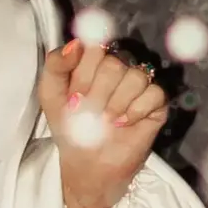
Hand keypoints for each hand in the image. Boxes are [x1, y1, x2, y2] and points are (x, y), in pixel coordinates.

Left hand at [41, 32, 168, 207]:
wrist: (87, 164)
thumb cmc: (69, 128)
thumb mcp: (50, 94)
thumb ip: (55, 64)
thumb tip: (75, 44)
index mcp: (93, 61)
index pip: (94, 47)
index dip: (84, 74)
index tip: (74, 96)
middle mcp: (119, 68)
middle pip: (115, 64)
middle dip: (98, 95)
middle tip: (89, 115)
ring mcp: (139, 85)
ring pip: (136, 77)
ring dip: (117, 104)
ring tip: (107, 122)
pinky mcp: (157, 104)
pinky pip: (155, 93)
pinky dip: (137, 111)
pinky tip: (125, 123)